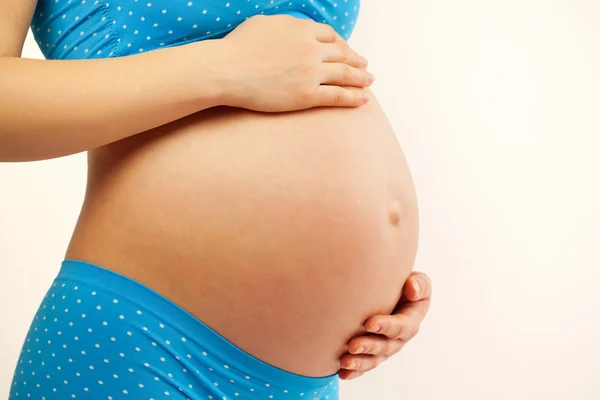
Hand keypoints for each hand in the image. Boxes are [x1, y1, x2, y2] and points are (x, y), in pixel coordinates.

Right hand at [216, 14, 373, 110]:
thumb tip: (288, 28)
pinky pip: (338, 96)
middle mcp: (311, 48)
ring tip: (369, 82)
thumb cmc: (237, 48)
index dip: (343, 44)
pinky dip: (354, 97)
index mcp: (301, 29)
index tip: (347, 51)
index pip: (330, 36)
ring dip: (361, 79)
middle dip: (356, 61)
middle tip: (365, 67)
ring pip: (345, 74)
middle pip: (343, 54)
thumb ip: (282, 26)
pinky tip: (363, 99)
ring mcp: (311, 72)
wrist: (226, 70)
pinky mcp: (307, 95)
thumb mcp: (262, 24)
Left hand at [338, 272, 431, 379]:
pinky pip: (365, 365)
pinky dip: (354, 371)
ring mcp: (385, 347)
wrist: (390, 290)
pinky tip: (342, 373)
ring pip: (374, 359)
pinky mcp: (373, 352)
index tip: (369, 323)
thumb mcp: (417, 281)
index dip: (387, 326)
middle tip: (353, 345)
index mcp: (411, 320)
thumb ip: (418, 284)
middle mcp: (399, 337)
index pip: (402, 327)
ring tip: (344, 362)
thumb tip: (412, 289)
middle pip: (386, 346)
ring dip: (360, 362)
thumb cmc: (403, 284)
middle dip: (370, 346)